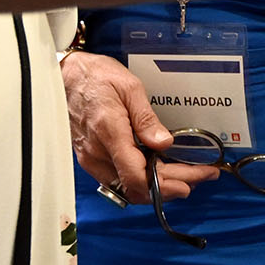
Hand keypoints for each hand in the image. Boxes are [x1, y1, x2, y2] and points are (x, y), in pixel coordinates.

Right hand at [61, 51, 219, 202]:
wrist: (65, 76)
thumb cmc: (96, 76)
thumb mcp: (129, 88)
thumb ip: (146, 119)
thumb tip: (164, 143)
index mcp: (109, 133)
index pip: (136, 176)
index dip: (164, 186)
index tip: (189, 183)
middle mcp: (97, 152)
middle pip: (137, 187)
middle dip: (172, 187)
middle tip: (199, 178)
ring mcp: (91, 158)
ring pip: (128, 188)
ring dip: (158, 187)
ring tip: (185, 178)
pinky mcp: (90, 159)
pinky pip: (118, 180)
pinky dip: (141, 181)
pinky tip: (159, 172)